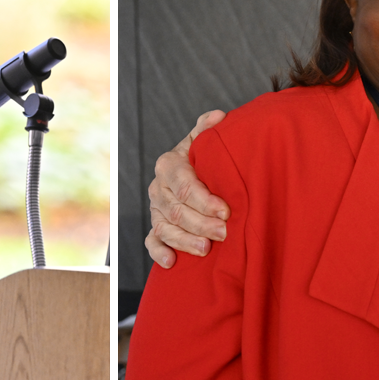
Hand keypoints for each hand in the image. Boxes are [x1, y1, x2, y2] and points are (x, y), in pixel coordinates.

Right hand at [145, 110, 230, 268]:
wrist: (191, 174)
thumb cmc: (203, 159)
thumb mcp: (204, 143)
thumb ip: (208, 131)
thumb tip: (219, 117)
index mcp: (169, 164)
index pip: (184, 185)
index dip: (205, 200)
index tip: (226, 210)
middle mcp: (158, 187)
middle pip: (176, 210)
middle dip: (200, 223)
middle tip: (224, 233)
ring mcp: (155, 210)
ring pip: (165, 228)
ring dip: (184, 240)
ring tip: (206, 249)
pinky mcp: (155, 228)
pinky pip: (152, 241)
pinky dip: (159, 253)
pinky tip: (171, 262)